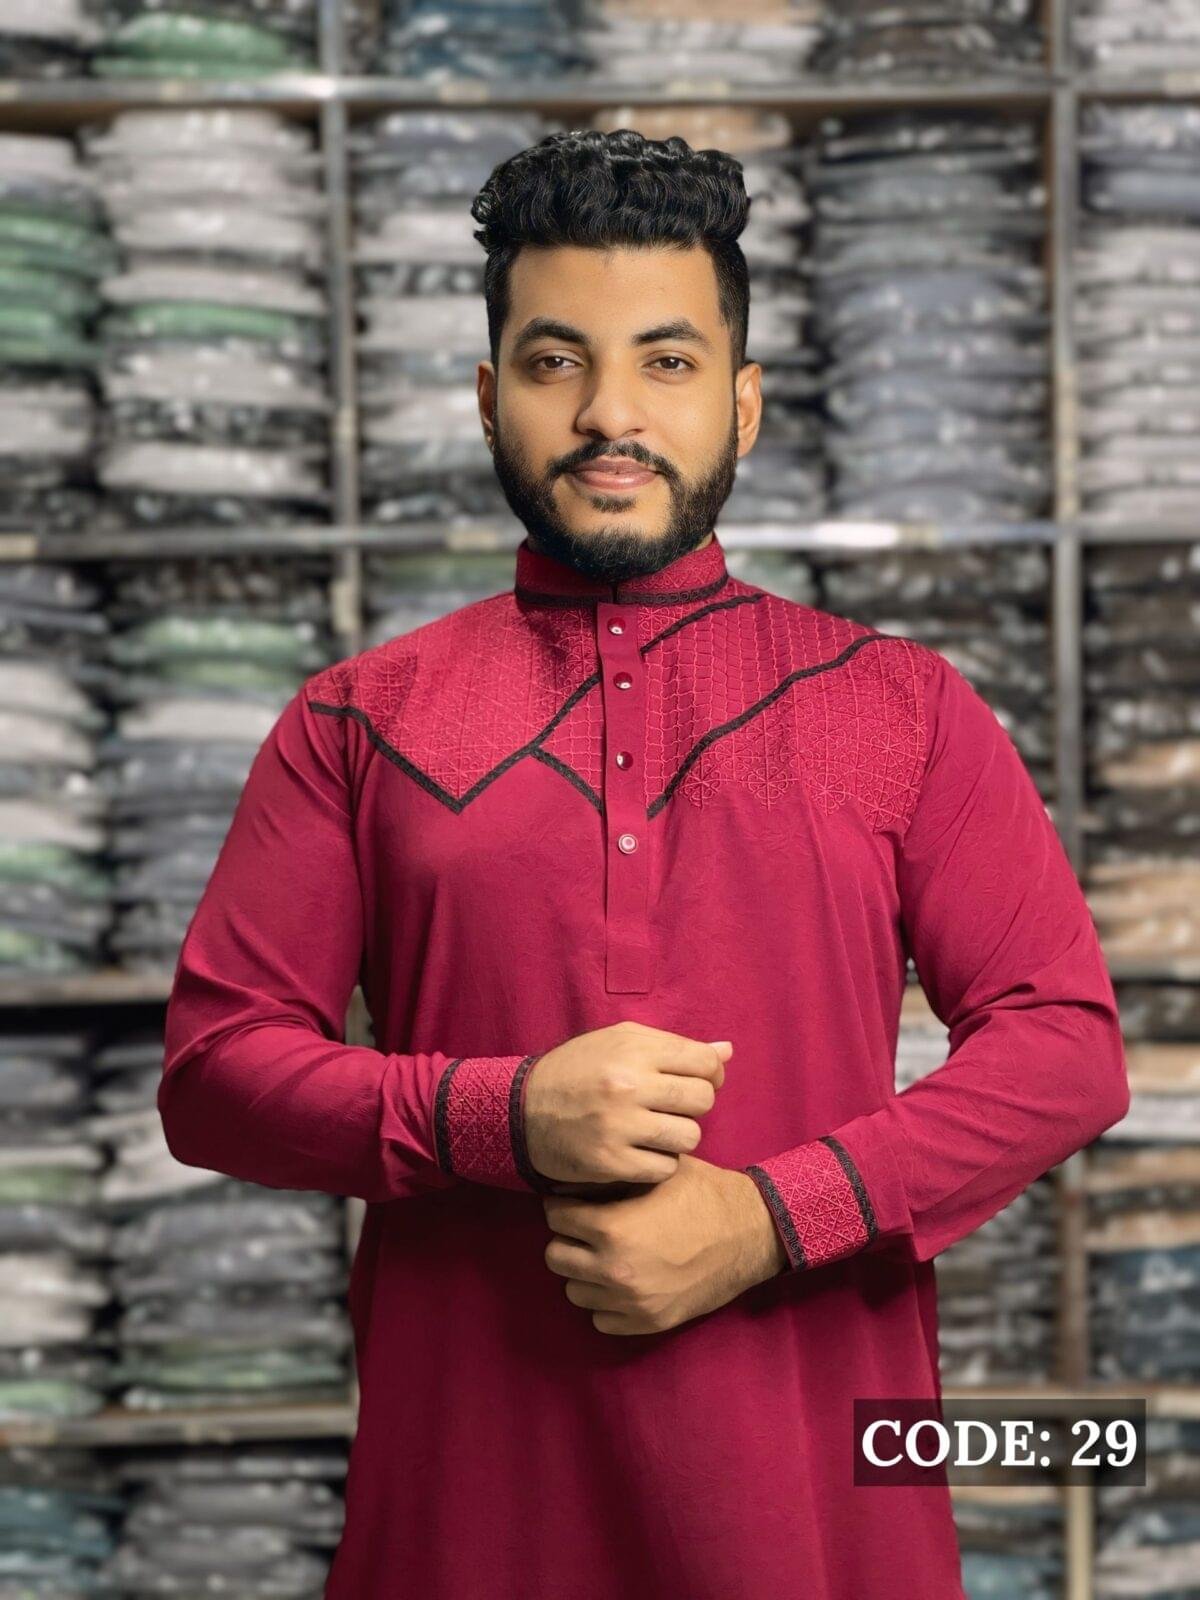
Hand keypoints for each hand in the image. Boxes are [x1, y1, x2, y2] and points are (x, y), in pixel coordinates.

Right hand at [523, 1021, 730, 1186]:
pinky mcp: (611, 1162)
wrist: (521, 1110)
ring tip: (656, 1131)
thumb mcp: (619, 1042)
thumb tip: (727, 1051)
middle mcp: (629, 1085)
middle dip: (694, 1106)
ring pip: (689, 1138)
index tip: (695, 1083)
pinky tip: (640, 1152)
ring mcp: (620, 1126)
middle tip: (672, 1109)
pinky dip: (658, 1162)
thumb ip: (673, 1046)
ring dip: (678, 1137)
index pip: (705, 1063)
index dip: (711, 1075)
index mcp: (634, 1049)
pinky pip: (664, 1168)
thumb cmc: (577, 1071)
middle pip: (702, 1100)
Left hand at [542, 1153, 788, 1335]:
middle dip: (568, 1239)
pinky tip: (623, 1281)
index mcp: (612, 1227)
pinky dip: (605, 1302)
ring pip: (574, 1290)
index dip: (564, 1204)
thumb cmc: (703, 1194)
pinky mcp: (648, 1322)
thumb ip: (611, 1176)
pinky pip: (600, 1319)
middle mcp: (614, 1269)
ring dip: (584, 1272)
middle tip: (587, 1229)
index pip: (554, 1216)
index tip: (575, 1201)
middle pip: (555, 1256)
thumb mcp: (656, 1171)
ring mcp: (630, 1301)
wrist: (750, 1233)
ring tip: (605, 1255)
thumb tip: (571, 1177)